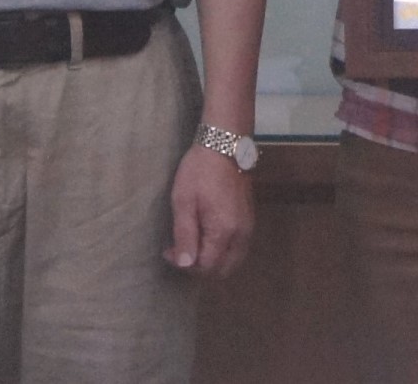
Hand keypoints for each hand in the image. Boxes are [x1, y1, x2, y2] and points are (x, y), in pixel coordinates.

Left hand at [166, 143, 253, 274]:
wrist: (224, 146)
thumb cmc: (199, 171)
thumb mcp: (184, 201)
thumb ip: (185, 235)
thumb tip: (184, 264)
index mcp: (224, 231)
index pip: (206, 266)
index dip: (185, 265)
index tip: (168, 251)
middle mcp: (241, 235)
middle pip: (222, 270)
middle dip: (200, 268)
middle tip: (180, 251)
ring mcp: (248, 228)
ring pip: (232, 261)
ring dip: (212, 261)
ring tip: (192, 245)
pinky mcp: (249, 220)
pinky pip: (237, 248)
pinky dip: (222, 252)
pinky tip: (207, 237)